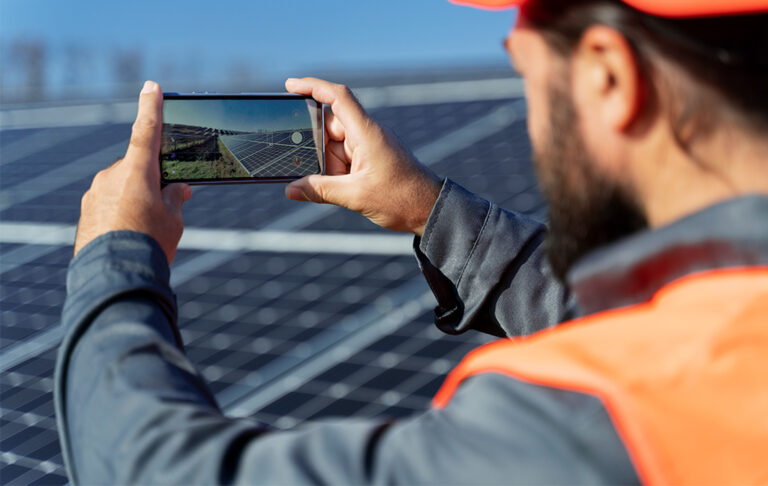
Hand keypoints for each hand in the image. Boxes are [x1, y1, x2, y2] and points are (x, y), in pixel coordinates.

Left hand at [74, 81, 190, 263]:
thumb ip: (175, 198)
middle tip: (169, 206)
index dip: (151, 107)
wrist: (114, 276)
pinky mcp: (87, 212)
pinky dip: (121, 213)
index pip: (147, 131)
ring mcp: (96, 193)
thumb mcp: (173, 219)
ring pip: (123, 186)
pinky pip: (109, 203)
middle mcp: (112, 176)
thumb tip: (177, 189)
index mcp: (137, 171)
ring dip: (136, 199)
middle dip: (154, 181)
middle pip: (138, 168)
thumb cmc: (149, 244)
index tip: (151, 86)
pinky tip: (130, 235)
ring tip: (147, 230)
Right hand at [284, 77, 440, 235]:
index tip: (290, 86)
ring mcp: (369, 147)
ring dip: (327, 167)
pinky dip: (335, 173)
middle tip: (303, 166)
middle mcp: (367, 134)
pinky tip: (334, 188)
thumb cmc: (402, 198)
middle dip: (314, 148)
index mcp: (366, 133)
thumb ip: (321, 191)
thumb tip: (291, 189)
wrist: (429, 209)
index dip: (313, 87)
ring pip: (333, 147)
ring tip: (335, 187)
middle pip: (329, 127)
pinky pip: (343, 159)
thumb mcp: (356, 196)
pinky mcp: (370, 160)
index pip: (338, 97)